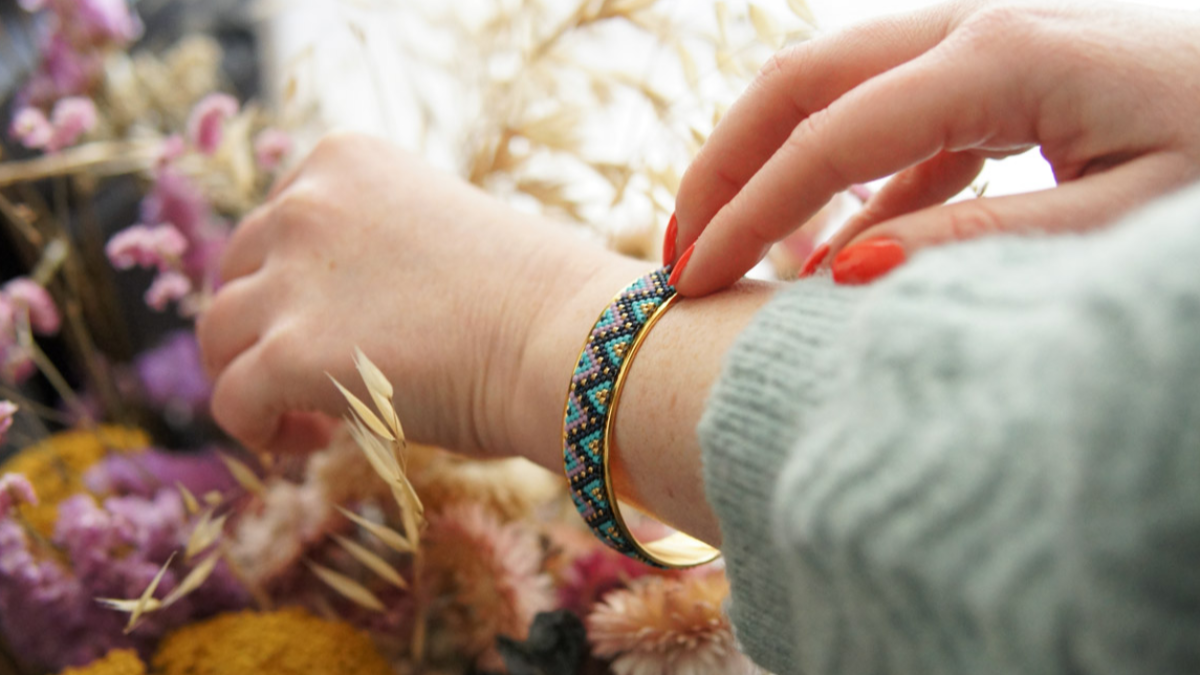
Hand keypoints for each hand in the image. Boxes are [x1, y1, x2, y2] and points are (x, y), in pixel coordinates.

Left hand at [197, 133, 611, 455]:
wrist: (568, 340)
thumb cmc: (535, 300)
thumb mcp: (439, 235)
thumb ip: (375, 250)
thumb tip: (342, 313)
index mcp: (345, 159)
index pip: (278, 219)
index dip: (294, 281)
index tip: (336, 325)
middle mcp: (305, 202)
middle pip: (238, 273)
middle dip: (264, 326)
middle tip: (312, 376)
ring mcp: (291, 277)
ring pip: (219, 334)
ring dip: (250, 375)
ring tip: (306, 417)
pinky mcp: (289, 352)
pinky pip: (232, 398)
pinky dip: (254, 428)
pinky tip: (306, 442)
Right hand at [669, 0, 1199, 293]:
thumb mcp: (1115, 222)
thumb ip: (973, 242)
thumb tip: (842, 271)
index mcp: (999, 58)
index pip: (830, 139)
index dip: (749, 213)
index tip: (692, 285)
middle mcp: (975, 25)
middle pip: (800, 82)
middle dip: (724, 169)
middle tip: (678, 256)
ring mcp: (983, 36)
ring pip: (832, 87)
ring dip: (773, 167)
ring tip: (736, 256)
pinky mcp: (999, 66)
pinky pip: (894, 116)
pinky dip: (849, 183)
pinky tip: (836, 249)